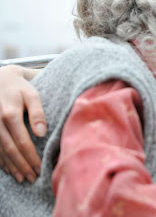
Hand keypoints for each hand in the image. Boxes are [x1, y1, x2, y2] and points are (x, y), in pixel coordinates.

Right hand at [0, 65, 44, 182]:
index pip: (22, 142)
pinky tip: (8, 169)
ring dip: (11, 166)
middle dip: (22, 166)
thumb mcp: (32, 95)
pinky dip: (0, 160)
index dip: (31, 157)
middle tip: (33, 177)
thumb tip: (41, 133)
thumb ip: (38, 113)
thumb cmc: (19, 87)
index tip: (40, 168)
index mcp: (10, 114)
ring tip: (23, 177)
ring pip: (0, 151)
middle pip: (10, 150)